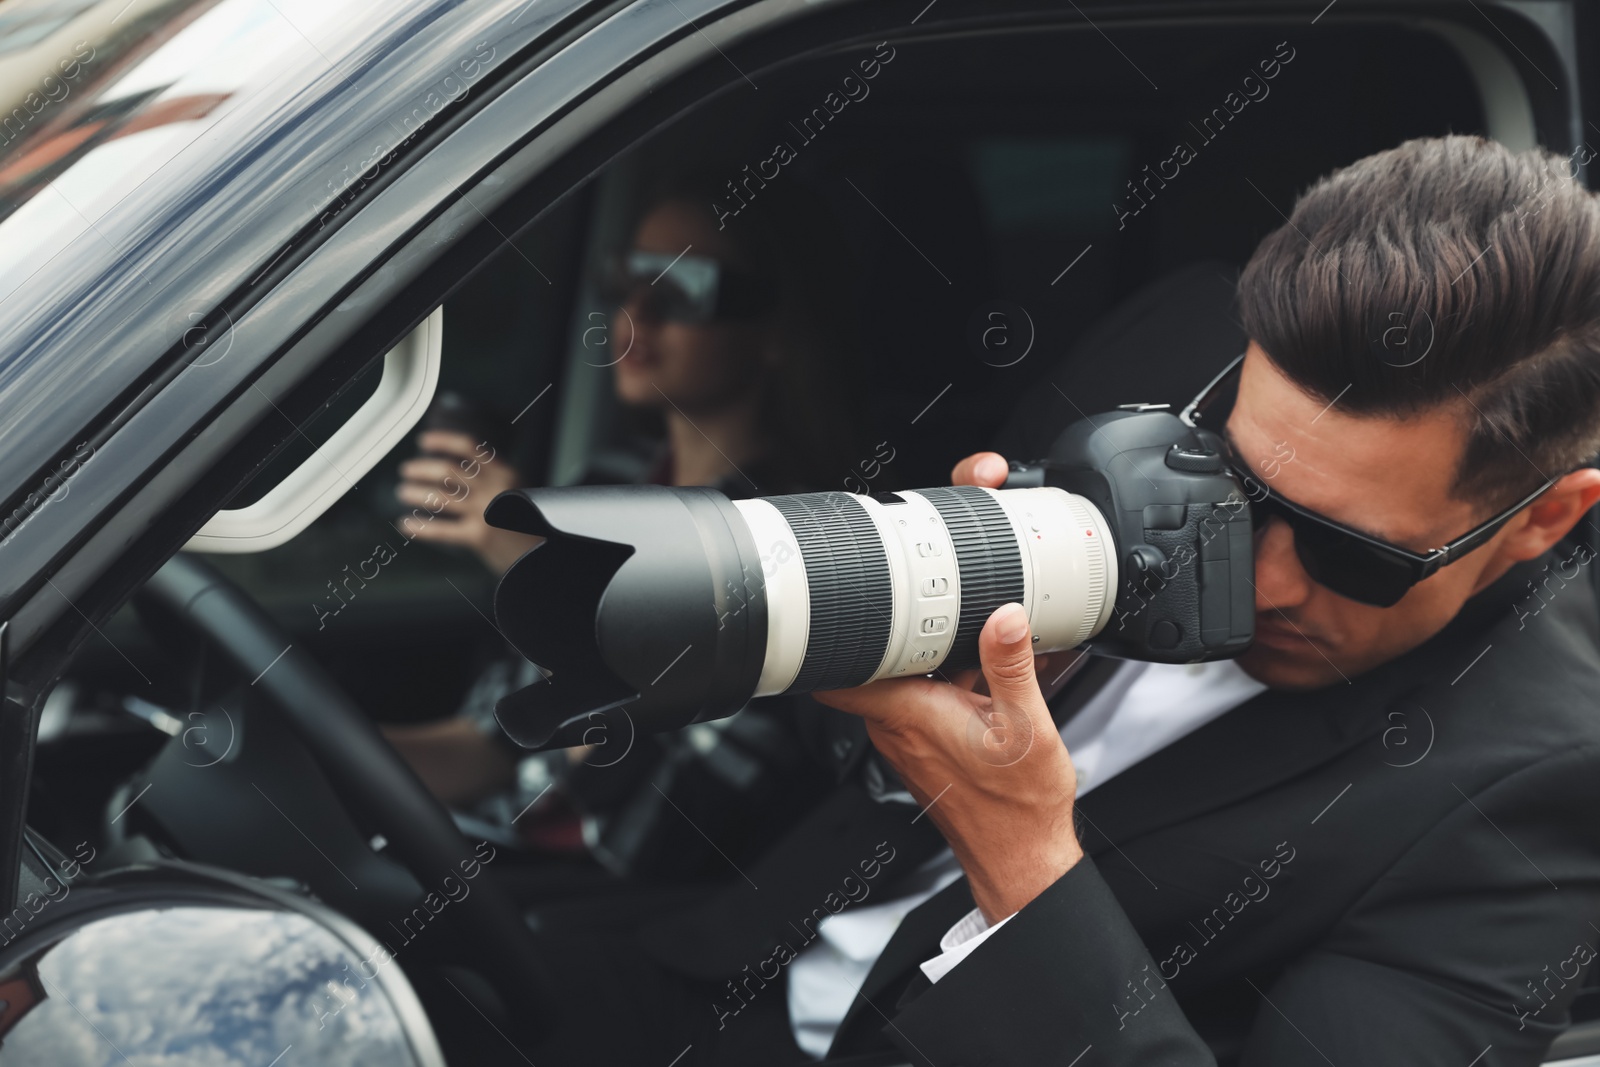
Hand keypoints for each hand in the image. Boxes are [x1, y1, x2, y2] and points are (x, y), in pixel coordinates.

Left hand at [396, 430, 543, 575]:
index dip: (443, 441)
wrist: (546, 554)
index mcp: (505, 473)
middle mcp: (494, 488)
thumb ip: (494, 479)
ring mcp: (485, 513)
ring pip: (439, 497)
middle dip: (421, 469)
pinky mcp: (478, 537)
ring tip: (405, 492)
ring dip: (415, 493)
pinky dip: (420, 527)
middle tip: (407, 471)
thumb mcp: (519, 490)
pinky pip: (441, 530)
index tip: (425, 442)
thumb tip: (460, 472)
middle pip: (447, 470)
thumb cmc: (532, 525)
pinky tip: (408, 524)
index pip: (469, 448)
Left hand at [812, 450, 1083, 923]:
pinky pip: (922, 686)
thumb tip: (1006, 616)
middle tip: (910, 571)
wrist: (1023, 855)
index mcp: (907, 712)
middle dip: (886, 611)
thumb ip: (1011, 666)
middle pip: (869, 652)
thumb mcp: (1027, 728)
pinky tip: (977, 652)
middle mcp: (897, 721)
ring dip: (918, 637)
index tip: (833, 587)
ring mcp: (910, 730)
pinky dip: (941, 664)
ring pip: (897, 666)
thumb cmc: (1018, 807)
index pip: (834, 665)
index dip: (825, 624)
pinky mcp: (929, 736)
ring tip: (953, 603)